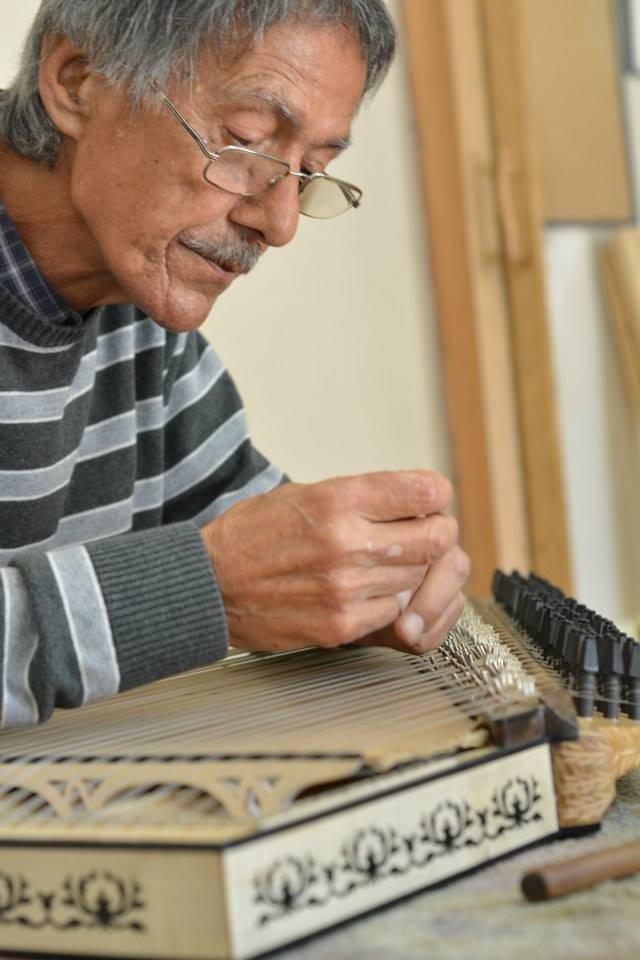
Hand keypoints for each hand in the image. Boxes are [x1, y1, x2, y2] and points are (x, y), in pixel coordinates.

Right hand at [200, 470, 469, 654]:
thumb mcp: (304, 494)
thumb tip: (417, 499)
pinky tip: (359, 592)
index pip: (425, 492)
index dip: (435, 495)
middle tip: (420, 535)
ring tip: (376, 564)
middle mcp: (346, 542)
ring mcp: (346, 588)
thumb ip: (361, 497)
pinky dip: (384, 602)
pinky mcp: (341, 625)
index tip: (429, 500)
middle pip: (436, 539)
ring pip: (416, 578)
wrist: (210, 585)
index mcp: (338, 499)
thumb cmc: (255, 535)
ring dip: (406, 571)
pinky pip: (391, 611)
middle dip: (435, 535)